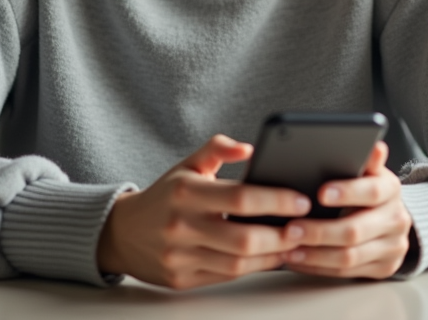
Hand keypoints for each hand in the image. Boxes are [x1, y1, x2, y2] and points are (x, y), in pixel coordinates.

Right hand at [96, 134, 310, 289]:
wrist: (121, 233)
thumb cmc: (165, 196)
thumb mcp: (187, 165)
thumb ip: (217, 148)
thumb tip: (249, 148)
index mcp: (186, 192)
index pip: (240, 198)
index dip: (275, 201)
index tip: (301, 200)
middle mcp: (182, 225)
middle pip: (243, 238)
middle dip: (281, 235)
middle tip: (305, 227)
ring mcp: (180, 256)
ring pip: (238, 263)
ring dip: (273, 255)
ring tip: (295, 243)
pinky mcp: (181, 279)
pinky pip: (226, 277)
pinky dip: (253, 269)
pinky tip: (271, 258)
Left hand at [280, 141, 412, 279]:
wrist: (392, 218)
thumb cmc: (368, 190)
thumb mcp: (369, 171)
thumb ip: (366, 161)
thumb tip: (375, 147)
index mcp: (392, 190)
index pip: (372, 191)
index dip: (346, 192)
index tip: (320, 194)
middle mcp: (397, 220)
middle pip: (355, 231)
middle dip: (319, 231)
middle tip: (290, 229)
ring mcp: (392, 248)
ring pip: (349, 257)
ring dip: (314, 254)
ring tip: (288, 248)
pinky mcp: (383, 268)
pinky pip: (346, 274)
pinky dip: (318, 267)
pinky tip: (299, 260)